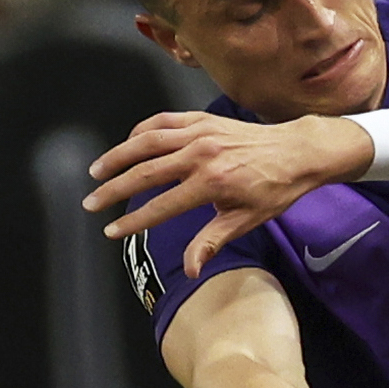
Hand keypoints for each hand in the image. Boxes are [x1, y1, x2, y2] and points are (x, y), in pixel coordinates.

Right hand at [84, 111, 371, 276]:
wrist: (297, 151)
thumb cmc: (274, 189)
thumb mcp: (246, 220)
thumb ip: (212, 240)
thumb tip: (190, 269)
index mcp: (212, 183)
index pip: (161, 206)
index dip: (133, 221)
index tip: (110, 231)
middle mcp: (201, 154)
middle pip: (145, 173)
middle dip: (114, 190)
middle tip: (91, 203)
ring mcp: (199, 133)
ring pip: (146, 142)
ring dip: (117, 156)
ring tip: (97, 172)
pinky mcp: (201, 119)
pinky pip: (162, 121)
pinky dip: (140, 131)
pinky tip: (127, 145)